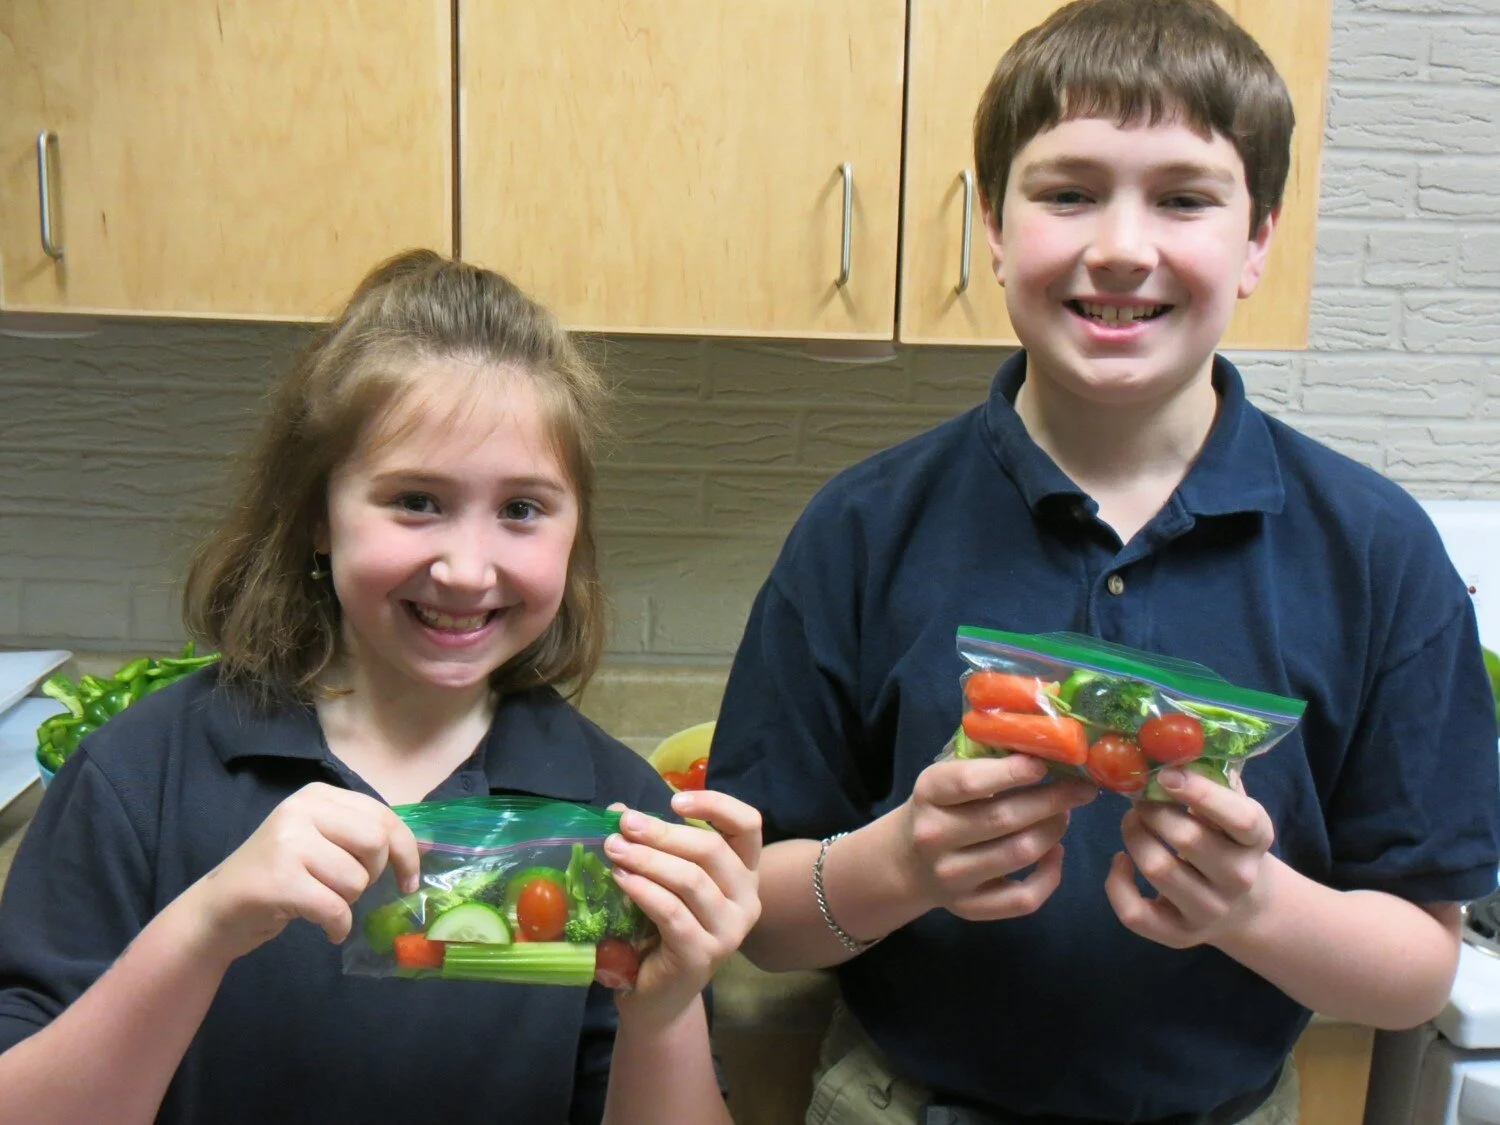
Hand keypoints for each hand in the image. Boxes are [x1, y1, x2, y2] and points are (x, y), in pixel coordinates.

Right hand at [186, 782, 421, 963]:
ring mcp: (287, 843)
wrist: (219, 909)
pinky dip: (338, 926)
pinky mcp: (279, 880)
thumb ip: (361, 835)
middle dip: (373, 875)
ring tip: (322, 902)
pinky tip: (327, 928)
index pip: (383, 816)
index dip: (406, 851)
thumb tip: (423, 846)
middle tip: (351, 889)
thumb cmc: (281, 875)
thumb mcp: (320, 840)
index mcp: (317, 795)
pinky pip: (335, 908)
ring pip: (355, 879)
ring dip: (348, 902)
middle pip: (376, 842)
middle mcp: (301, 810)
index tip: (409, 879)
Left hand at [603, 790, 761, 1029]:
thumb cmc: (661, 929)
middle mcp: (748, 899)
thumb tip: (619, 811)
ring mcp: (729, 931)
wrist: (657, 994)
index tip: (674, 800)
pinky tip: (620, 879)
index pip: (748, 825)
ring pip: (691, 879)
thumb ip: (650, 844)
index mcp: (744, 872)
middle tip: (623, 826)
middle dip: (663, 832)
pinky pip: (673, 912)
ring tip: (614, 849)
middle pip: (711, 850)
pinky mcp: (703, 954)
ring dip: (648, 859)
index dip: (716, 804)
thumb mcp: (662, 878)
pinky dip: (644, 890)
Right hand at [901, 754, 1096, 921]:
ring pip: (1019, 854)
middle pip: (1004, 818)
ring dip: (1053, 830)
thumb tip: (1049, 752)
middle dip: (1053, 800)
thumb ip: (986, 764)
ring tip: (1064, 815)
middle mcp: (934, 837)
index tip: (1044, 763)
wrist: (909, 861)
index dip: (1012, 772)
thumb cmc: (943, 807)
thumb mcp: (948, 777)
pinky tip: (1055, 853)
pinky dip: (1050, 875)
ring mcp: (951, 877)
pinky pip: (1023, 898)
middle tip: (1081, 788)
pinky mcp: (969, 908)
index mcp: (928, 794)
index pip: (970, 783)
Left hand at [1104, 767, 1275, 947]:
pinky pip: (1135, 912)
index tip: (1166, 775)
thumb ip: (1214, 777)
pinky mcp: (1180, 936)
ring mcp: (1210, 911)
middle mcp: (1239, 878)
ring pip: (1158, 870)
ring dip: (1133, 837)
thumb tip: (1178, 739)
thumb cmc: (1229, 841)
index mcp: (1257, 839)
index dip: (1201, 793)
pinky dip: (1116, 884)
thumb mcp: (1233, 809)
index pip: (1240, 818)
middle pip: (1186, 840)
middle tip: (1138, 799)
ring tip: (1131, 822)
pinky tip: (1121, 862)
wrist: (1247, 907)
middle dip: (1152, 812)